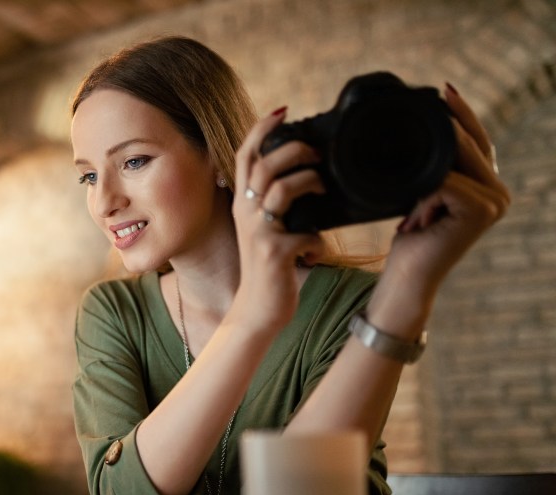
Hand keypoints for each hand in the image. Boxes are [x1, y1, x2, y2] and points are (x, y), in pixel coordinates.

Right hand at [229, 107, 325, 331]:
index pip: (245, 156)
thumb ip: (276, 205)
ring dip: (309, 182)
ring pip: (281, 190)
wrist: (258, 310)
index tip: (283, 111)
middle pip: (264, 165)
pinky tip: (317, 253)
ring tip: (323, 187)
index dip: (261, 130)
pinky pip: (305, 232)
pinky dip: (318, 240)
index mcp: (243, 204)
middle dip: (294, 150)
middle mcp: (246, 213)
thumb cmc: (269, 268)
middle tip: (318, 152)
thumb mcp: (266, 230)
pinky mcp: (275, 252)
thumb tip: (308, 178)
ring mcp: (259, 232)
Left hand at [382, 83, 510, 300]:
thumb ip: (434, 168)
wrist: (408, 276)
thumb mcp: (421, 195)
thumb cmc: (410, 239)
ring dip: (424, 183)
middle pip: (469, 144)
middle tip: (421, 149)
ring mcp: (495, 201)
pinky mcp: (482, 210)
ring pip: (455, 161)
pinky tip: (419, 222)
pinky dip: (423, 198)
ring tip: (417, 215)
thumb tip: (429, 131)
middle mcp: (499, 192)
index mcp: (488, 186)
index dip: (462, 113)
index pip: (478, 139)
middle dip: (441, 139)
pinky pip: (444, 182)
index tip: (445, 89)